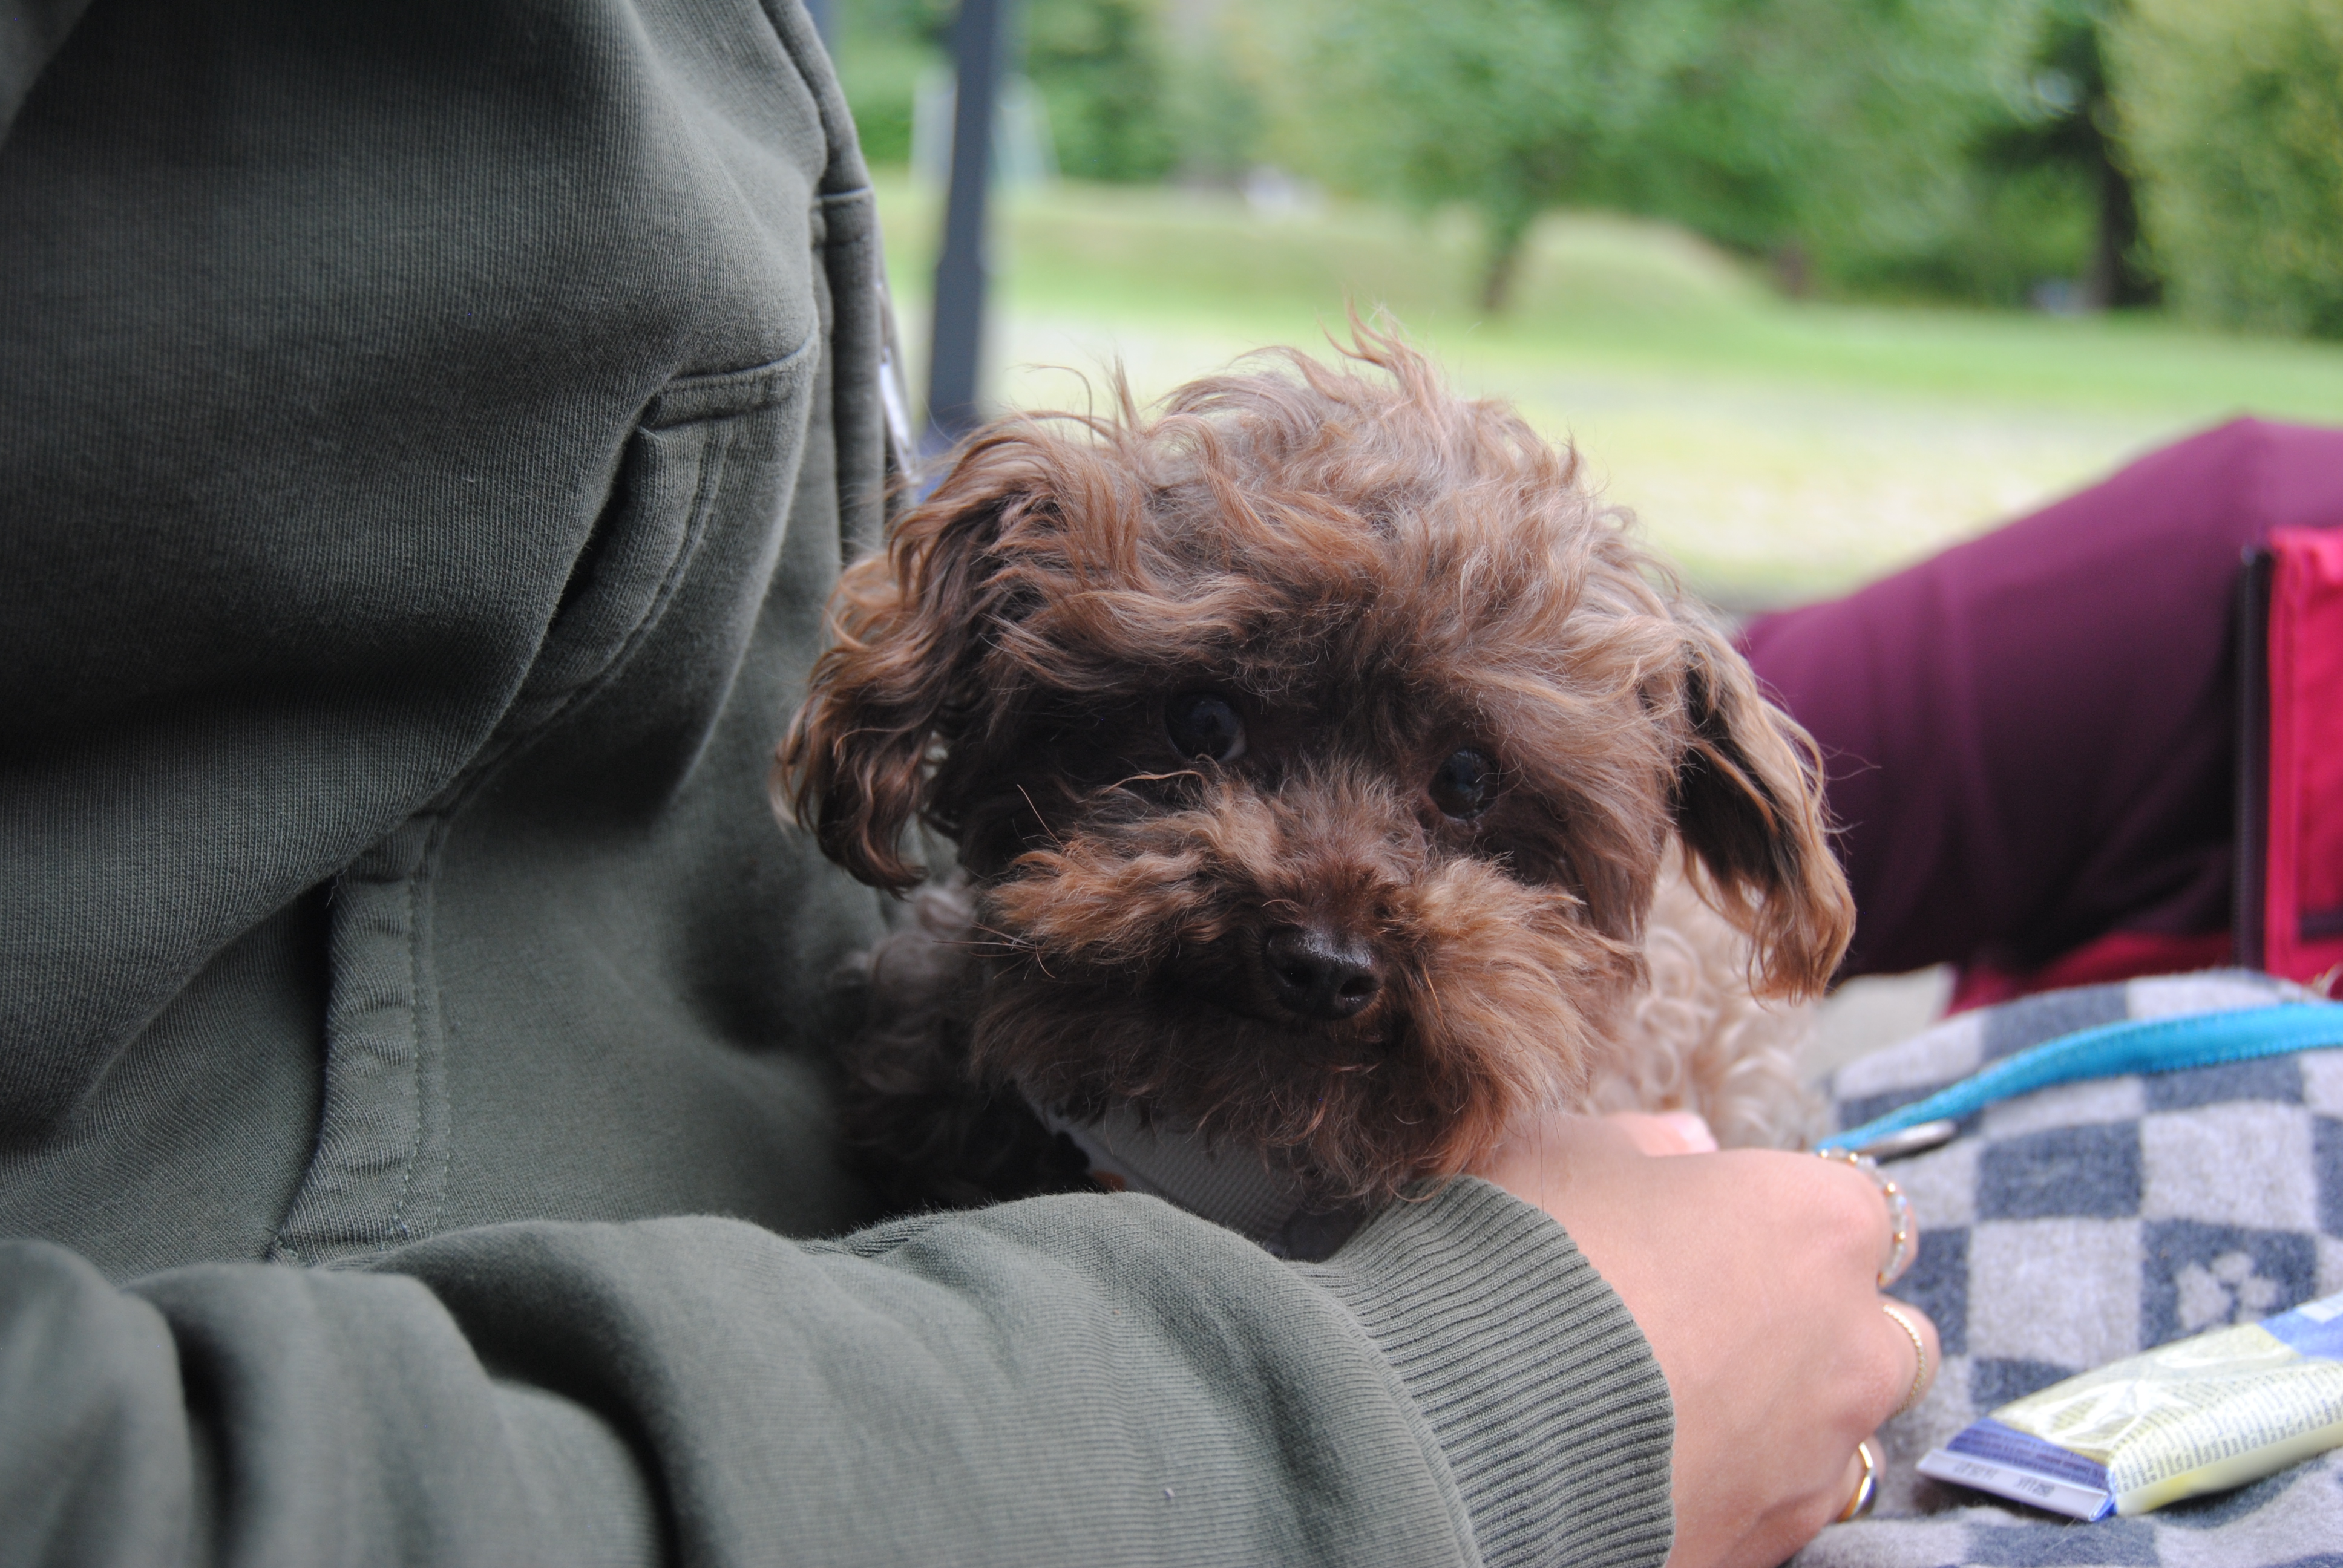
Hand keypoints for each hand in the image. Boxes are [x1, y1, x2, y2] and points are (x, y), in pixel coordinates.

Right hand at [1472, 1113, 1938, 1567]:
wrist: (1469, 1419)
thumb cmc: (1526, 1259)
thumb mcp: (1566, 1152)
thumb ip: (1647, 1144)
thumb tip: (1684, 1145)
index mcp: (1816, 1223)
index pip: (1859, 1210)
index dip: (1787, 1217)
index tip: (1723, 1230)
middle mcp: (1851, 1342)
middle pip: (1886, 1331)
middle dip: (1825, 1326)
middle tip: (1719, 1321)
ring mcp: (1820, 1455)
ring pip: (1849, 1431)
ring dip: (1796, 1416)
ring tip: (1691, 1408)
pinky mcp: (1776, 1541)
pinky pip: (1792, 1507)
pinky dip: (1752, 1487)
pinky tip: (1673, 1466)